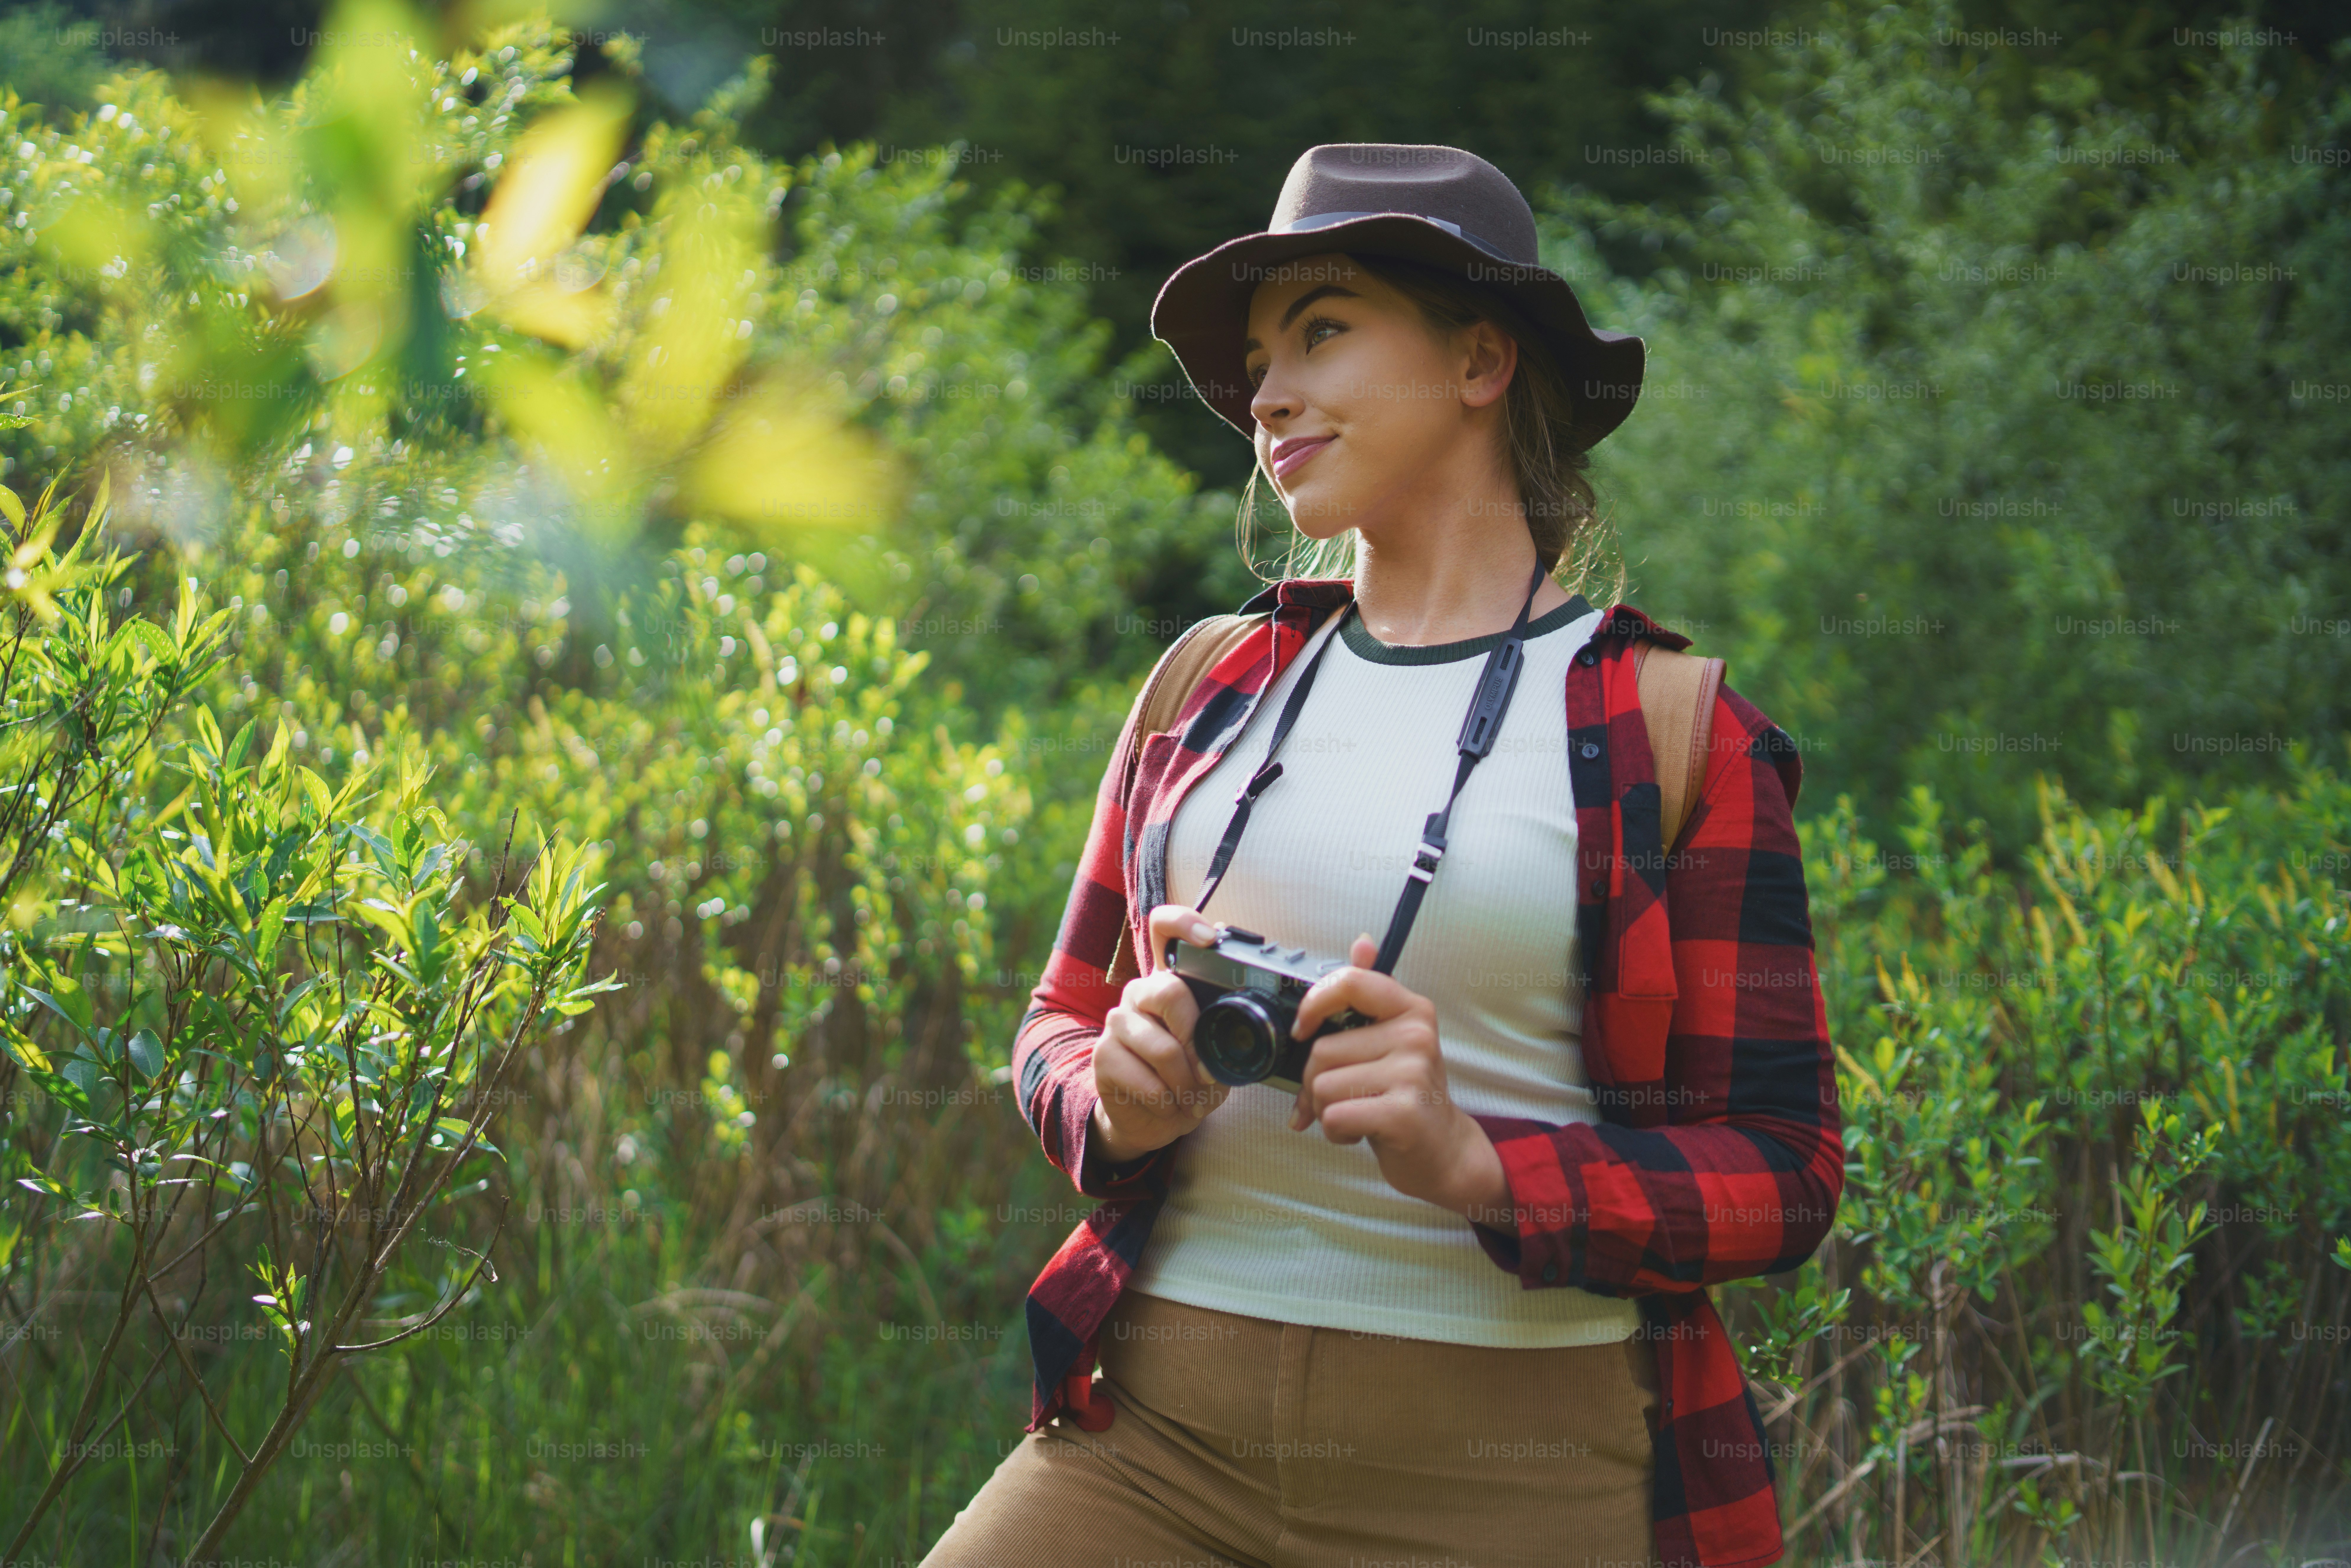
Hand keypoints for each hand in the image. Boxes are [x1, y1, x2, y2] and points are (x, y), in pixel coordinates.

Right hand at [1088, 904, 1233, 1164]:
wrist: (1152, 1118)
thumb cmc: (1188, 1079)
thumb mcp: (1214, 1054)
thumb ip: (1225, 1036)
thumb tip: (1238, 1036)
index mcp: (1168, 982)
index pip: (1163, 929)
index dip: (1183, 923)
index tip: (1208, 938)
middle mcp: (1139, 993)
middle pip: (1169, 991)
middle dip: (1198, 1041)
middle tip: (1208, 1073)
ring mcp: (1117, 1022)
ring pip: (1163, 1048)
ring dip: (1187, 1085)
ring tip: (1193, 1100)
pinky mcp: (1103, 1056)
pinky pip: (1147, 1082)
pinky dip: (1168, 1103)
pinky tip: (1169, 1106)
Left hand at [1287, 934, 1511, 1223]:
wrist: (1442, 1150)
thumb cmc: (1406, 1095)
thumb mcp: (1390, 1041)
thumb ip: (1369, 995)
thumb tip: (1362, 943)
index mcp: (1411, 1009)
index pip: (1349, 981)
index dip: (1313, 1004)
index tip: (1304, 1029)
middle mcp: (1415, 1035)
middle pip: (1323, 1049)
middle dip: (1315, 1082)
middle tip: (1339, 1098)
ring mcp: (1412, 1073)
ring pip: (1323, 1085)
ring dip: (1325, 1110)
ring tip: (1356, 1112)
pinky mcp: (1403, 1112)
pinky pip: (1334, 1116)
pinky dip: (1336, 1132)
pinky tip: (1362, 1132)